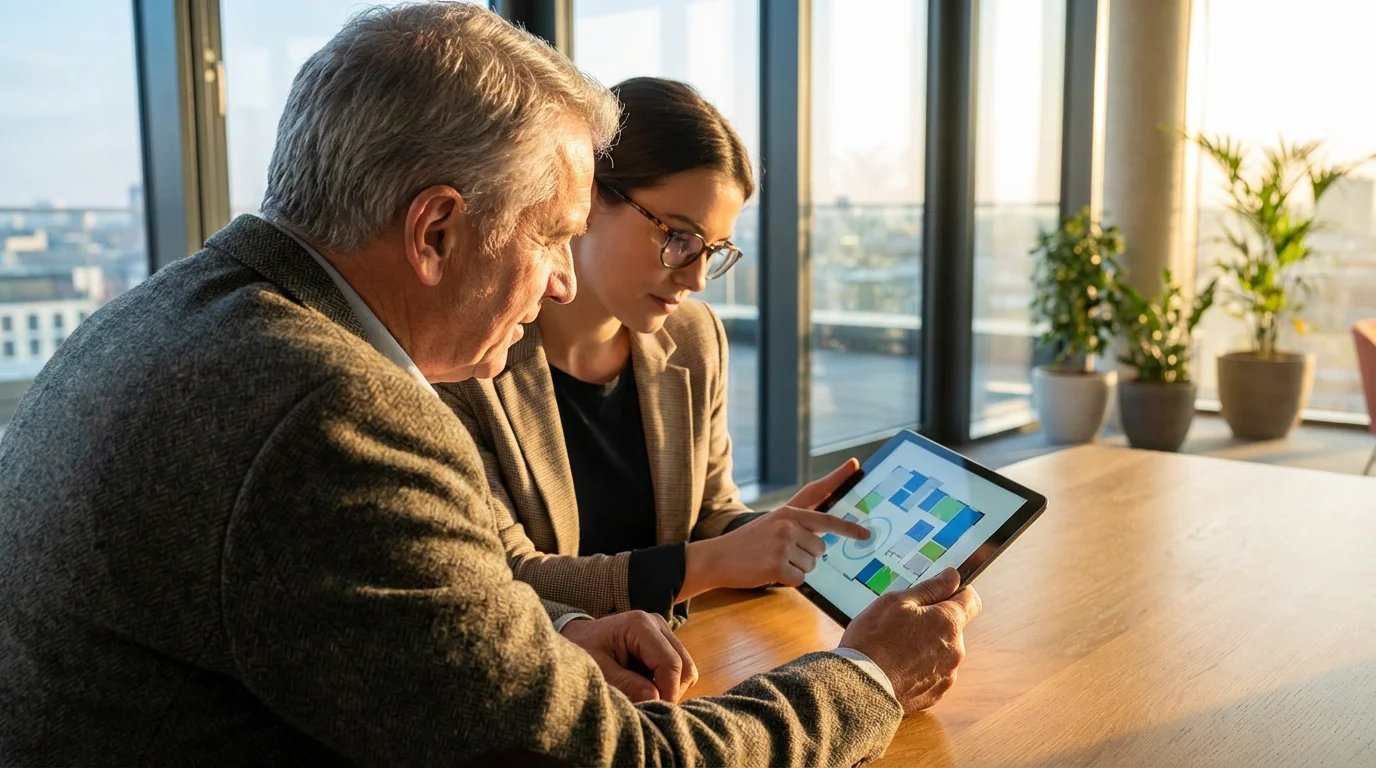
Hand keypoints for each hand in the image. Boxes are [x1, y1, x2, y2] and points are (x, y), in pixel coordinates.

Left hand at [559, 611, 698, 703]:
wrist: (577, 639)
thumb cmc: (583, 651)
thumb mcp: (598, 670)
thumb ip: (625, 685)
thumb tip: (655, 699)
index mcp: (640, 625)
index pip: (671, 664)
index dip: (668, 693)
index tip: (654, 714)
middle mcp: (657, 624)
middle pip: (685, 667)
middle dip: (670, 692)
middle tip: (647, 708)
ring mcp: (663, 632)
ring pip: (685, 670)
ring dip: (668, 689)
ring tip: (641, 696)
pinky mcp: (664, 644)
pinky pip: (678, 671)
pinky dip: (665, 685)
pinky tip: (643, 687)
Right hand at [680, 459, 869, 597]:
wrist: (717, 557)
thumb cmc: (748, 542)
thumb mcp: (772, 522)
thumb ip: (799, 523)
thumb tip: (825, 534)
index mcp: (789, 511)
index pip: (826, 517)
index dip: (848, 526)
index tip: (866, 533)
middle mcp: (788, 524)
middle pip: (821, 549)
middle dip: (807, 556)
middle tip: (781, 553)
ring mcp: (782, 544)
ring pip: (812, 565)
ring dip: (797, 568)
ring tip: (772, 560)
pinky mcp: (777, 564)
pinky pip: (800, 579)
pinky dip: (788, 580)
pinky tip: (770, 572)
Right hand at [839, 568, 981, 713]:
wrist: (860, 688)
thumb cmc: (874, 640)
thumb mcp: (896, 602)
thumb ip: (930, 588)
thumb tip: (953, 576)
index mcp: (948, 623)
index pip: (971, 600)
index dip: (956, 592)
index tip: (940, 593)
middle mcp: (955, 650)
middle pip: (952, 628)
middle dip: (933, 623)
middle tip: (901, 624)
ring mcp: (946, 675)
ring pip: (942, 652)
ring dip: (926, 647)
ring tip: (894, 649)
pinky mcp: (935, 695)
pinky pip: (932, 675)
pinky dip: (919, 669)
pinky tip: (896, 667)